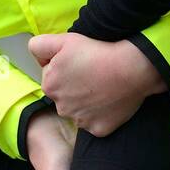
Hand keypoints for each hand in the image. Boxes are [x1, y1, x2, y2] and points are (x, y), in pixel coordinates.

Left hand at [28, 33, 166, 136]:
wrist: (132, 68)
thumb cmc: (99, 52)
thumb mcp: (64, 40)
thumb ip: (39, 45)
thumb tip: (38, 59)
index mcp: (49, 86)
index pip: (51, 78)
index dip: (65, 69)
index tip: (81, 64)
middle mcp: (61, 107)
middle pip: (64, 96)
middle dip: (73, 87)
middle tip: (92, 75)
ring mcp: (80, 121)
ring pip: (78, 110)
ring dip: (86, 102)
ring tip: (102, 87)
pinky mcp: (97, 129)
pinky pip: (95, 122)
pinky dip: (101, 114)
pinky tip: (109, 100)